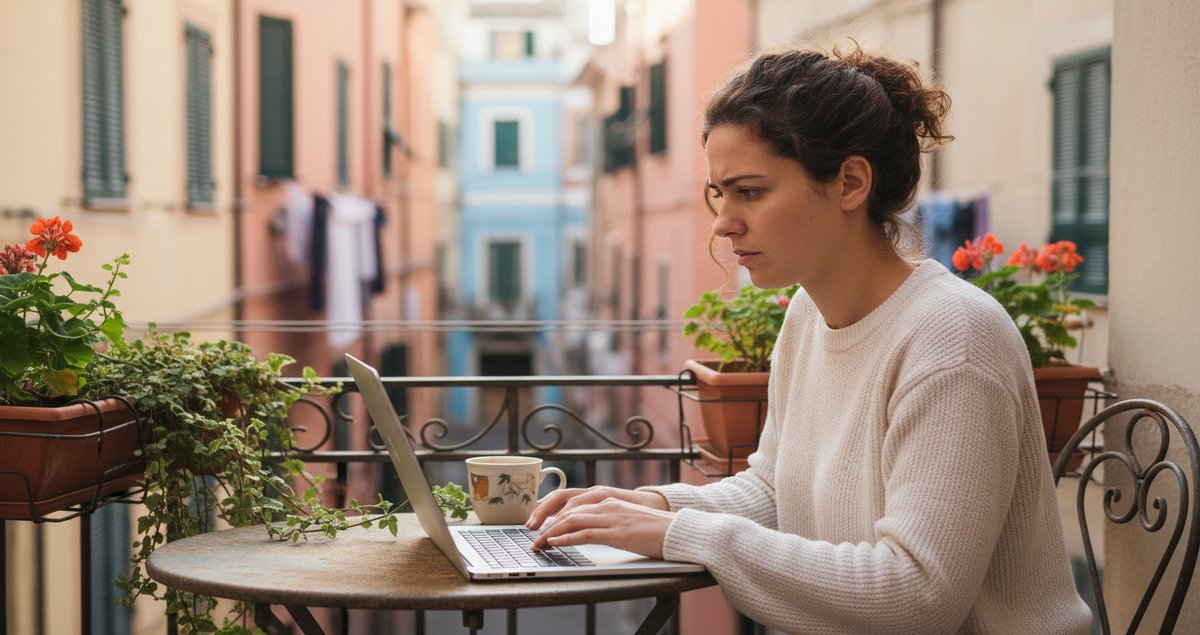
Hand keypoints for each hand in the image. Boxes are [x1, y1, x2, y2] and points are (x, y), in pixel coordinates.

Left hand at [529, 497, 675, 557]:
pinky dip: (566, 538)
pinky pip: (585, 533)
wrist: (676, 530)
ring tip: (538, 543)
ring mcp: (611, 517)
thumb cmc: (654, 529)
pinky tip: (555, 542)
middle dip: (545, 523)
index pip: (571, 502)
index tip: (538, 524)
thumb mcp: (625, 520)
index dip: (551, 512)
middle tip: (532, 536)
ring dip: (550, 533)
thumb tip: (588, 531)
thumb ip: (607, 521)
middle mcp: (606, 504)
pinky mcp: (616, 532)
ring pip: (572, 521)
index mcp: (608, 500)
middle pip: (566, 510)